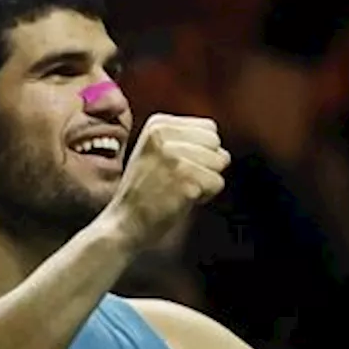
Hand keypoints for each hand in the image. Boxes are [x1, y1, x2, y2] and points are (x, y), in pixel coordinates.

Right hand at [103, 114, 229, 249]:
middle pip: (216, 144)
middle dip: (206, 165)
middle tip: (179, 180)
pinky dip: (205, 196)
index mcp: (157, 124)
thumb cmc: (145, 193)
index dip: (202, 152)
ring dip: (205, 181)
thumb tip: (223, 151)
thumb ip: (184, 141)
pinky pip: (217, 183)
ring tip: (179, 189)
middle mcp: (164, 135)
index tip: (177, 167)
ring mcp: (173, 156)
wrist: (125, 224)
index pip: (209, 128)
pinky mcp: (184, 178)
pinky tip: (181, 199)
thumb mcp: (156, 153)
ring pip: (220, 162)